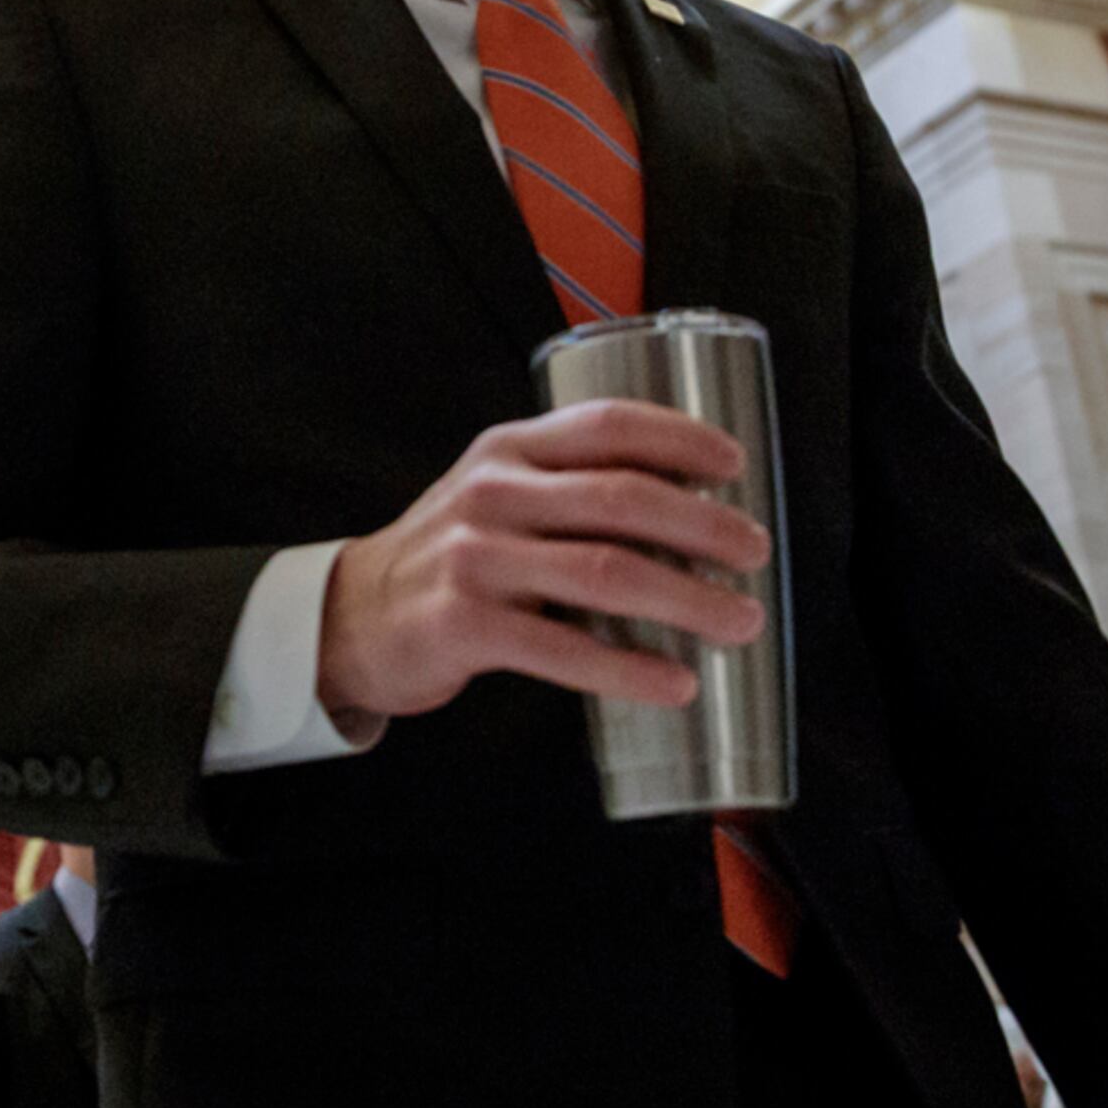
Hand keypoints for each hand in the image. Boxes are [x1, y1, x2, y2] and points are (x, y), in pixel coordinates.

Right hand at [314, 399, 766, 730]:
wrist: (352, 617)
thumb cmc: (450, 557)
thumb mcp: (498, 496)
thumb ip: (571, 489)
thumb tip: (691, 512)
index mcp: (509, 450)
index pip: (607, 424)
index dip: (680, 438)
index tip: (735, 466)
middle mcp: (493, 493)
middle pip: (621, 497)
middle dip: (704, 526)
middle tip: (756, 553)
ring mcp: (475, 558)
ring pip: (606, 572)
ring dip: (688, 600)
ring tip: (739, 621)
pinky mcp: (465, 626)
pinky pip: (566, 651)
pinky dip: (631, 669)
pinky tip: (676, 682)